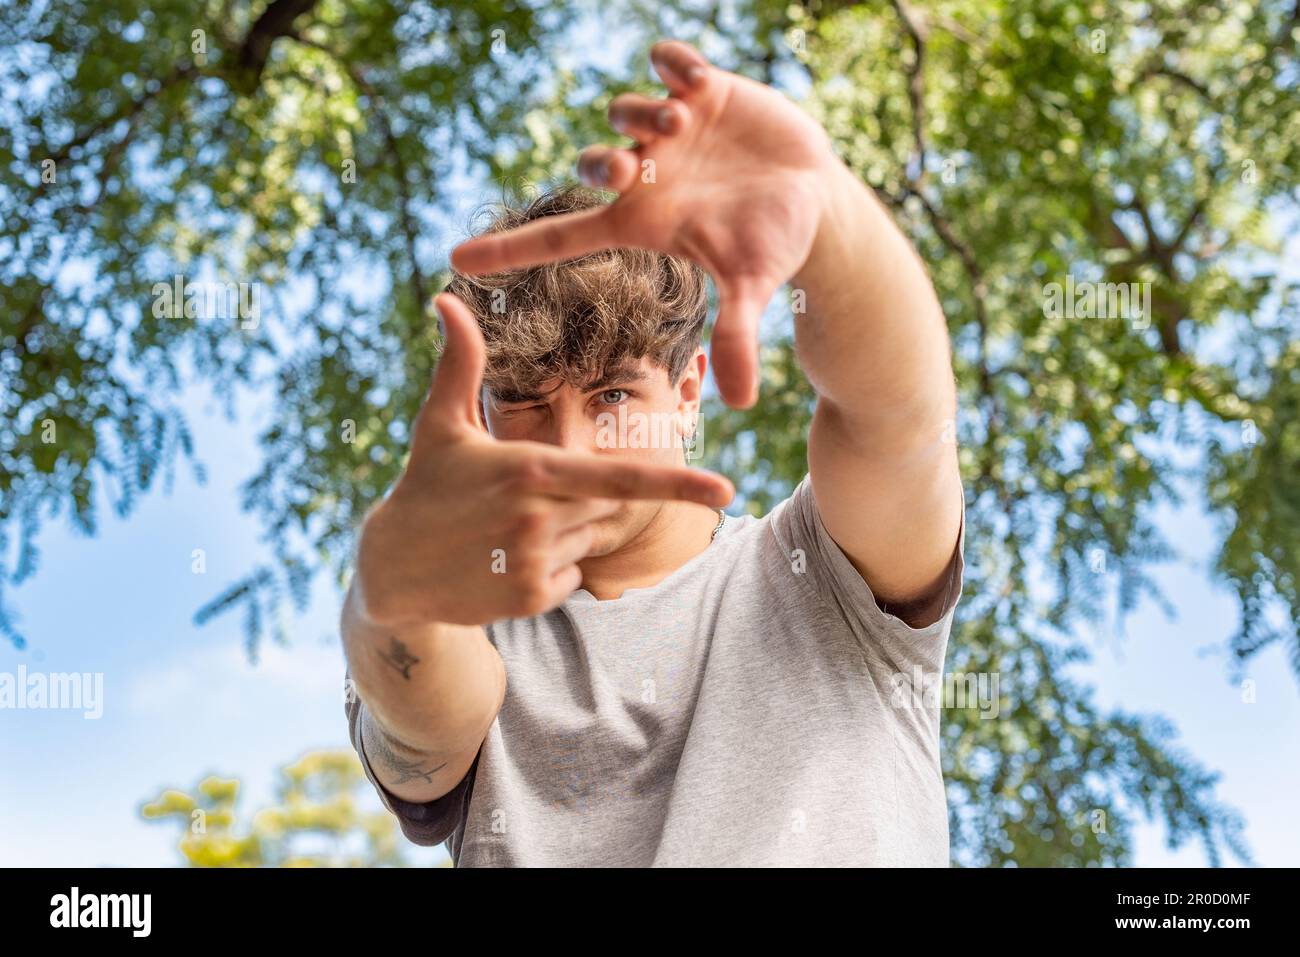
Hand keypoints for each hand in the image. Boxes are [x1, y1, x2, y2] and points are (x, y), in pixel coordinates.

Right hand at [353, 293, 734, 627]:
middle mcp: (540, 517)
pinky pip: (575, 577)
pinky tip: (505, 560)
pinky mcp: (530, 598)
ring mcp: (536, 561)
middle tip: (521, 499)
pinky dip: (554, 569)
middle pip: (607, 503)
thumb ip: (462, 363)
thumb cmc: (425, 483)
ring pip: (592, 540)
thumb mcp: (441, 422)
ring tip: (508, 530)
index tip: (726, 490)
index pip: (620, 475)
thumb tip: (447, 300)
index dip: (677, 483)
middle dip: (581, 498)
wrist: (392, 568)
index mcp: (532, 468)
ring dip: (567, 534)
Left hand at [449, 39, 835, 408]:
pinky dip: (673, 62)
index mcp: (640, 221)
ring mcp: (671, 130)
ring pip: (626, 113)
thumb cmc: (773, 243)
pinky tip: (695, 77)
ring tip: (681, 120)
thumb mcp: (751, 285)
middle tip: (633, 165)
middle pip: (593, 164)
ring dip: (643, 114)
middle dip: (603, 160)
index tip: (455, 259)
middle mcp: (646, 174)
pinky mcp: (704, 91)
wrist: (813, 195)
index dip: (510, 249)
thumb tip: (740, 404)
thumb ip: (738, 335)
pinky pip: (669, 62)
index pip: (561, 237)